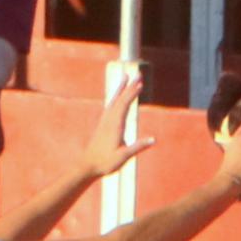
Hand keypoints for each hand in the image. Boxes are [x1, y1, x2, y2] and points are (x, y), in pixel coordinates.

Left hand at [78, 66, 152, 182]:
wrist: (87, 166)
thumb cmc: (105, 162)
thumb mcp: (123, 157)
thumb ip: (138, 147)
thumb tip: (153, 140)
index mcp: (114, 125)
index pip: (124, 105)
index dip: (132, 93)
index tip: (140, 83)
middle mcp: (108, 120)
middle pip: (120, 98)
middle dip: (129, 85)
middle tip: (138, 74)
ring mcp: (104, 121)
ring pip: (113, 100)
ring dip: (121, 88)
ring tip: (125, 77)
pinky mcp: (102, 125)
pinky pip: (110, 106)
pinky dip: (115, 97)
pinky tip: (116, 96)